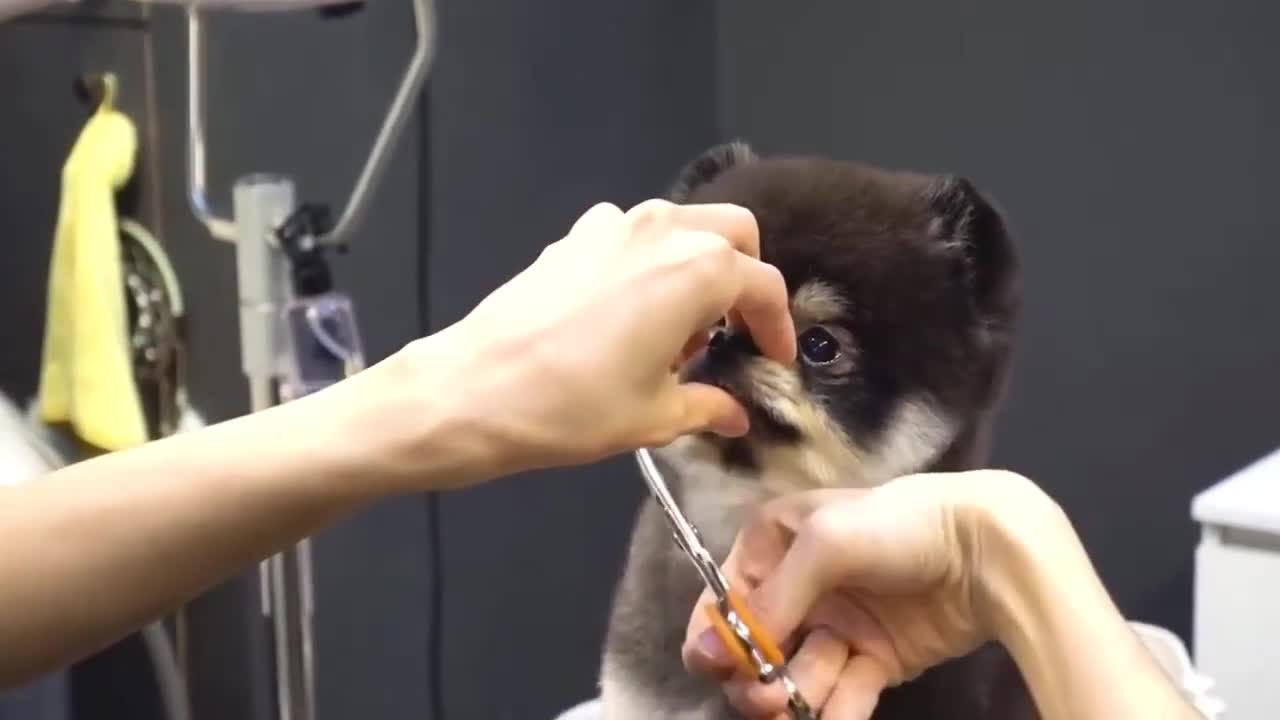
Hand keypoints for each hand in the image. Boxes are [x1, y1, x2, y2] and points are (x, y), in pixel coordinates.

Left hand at [396, 199, 794, 484]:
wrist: (475, 389)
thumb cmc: (575, 407)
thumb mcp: (655, 415)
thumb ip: (707, 405)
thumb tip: (734, 414)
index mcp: (699, 269)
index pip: (762, 286)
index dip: (777, 326)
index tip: (775, 359)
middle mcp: (663, 230)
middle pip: (733, 235)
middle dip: (745, 278)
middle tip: (734, 332)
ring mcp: (613, 225)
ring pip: (681, 227)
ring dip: (697, 266)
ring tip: (677, 331)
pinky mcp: (573, 237)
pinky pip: (632, 238)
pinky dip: (649, 263)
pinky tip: (629, 315)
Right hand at [681, 471, 1062, 718]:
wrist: (988, 549)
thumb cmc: (897, 527)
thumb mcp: (823, 543)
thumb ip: (769, 599)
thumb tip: (708, 652)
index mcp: (775, 545)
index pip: (725, 600)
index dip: (717, 638)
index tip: (719, 669)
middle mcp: (800, 588)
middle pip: (755, 648)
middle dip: (754, 678)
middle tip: (767, 698)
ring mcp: (838, 626)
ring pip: (795, 677)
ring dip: (793, 696)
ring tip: (799, 705)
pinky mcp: (875, 660)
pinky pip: (843, 695)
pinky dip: (836, 710)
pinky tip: (836, 716)